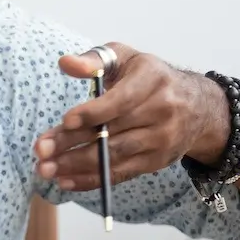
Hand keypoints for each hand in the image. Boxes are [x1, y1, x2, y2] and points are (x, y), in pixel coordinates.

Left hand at [32, 42, 226, 190]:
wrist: (198, 106)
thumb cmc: (149, 78)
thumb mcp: (125, 58)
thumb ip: (94, 59)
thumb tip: (65, 63)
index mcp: (152, 80)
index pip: (121, 100)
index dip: (93, 112)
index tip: (65, 121)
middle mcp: (161, 111)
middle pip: (111, 132)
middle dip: (72, 143)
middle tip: (40, 151)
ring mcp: (161, 140)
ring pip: (114, 156)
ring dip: (76, 165)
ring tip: (45, 169)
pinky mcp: (157, 161)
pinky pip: (121, 174)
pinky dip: (91, 180)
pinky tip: (65, 181)